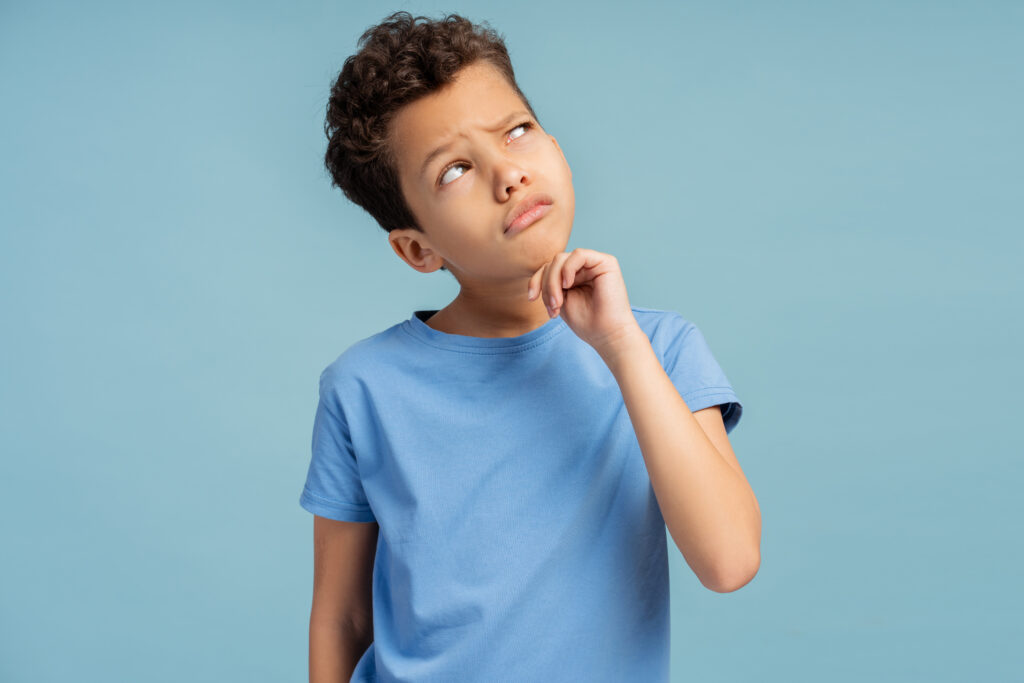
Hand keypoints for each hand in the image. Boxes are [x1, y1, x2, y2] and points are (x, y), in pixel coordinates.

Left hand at [527, 248, 641, 354]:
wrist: (607, 335)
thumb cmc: (586, 322)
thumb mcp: (559, 300)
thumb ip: (550, 284)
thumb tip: (539, 272)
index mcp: (573, 276)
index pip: (547, 268)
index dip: (536, 281)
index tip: (531, 299)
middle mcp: (583, 267)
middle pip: (552, 263)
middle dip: (546, 285)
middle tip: (552, 307)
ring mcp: (594, 263)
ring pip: (561, 259)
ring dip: (553, 281)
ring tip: (559, 302)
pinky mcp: (606, 262)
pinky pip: (579, 254)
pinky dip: (568, 269)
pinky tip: (568, 284)